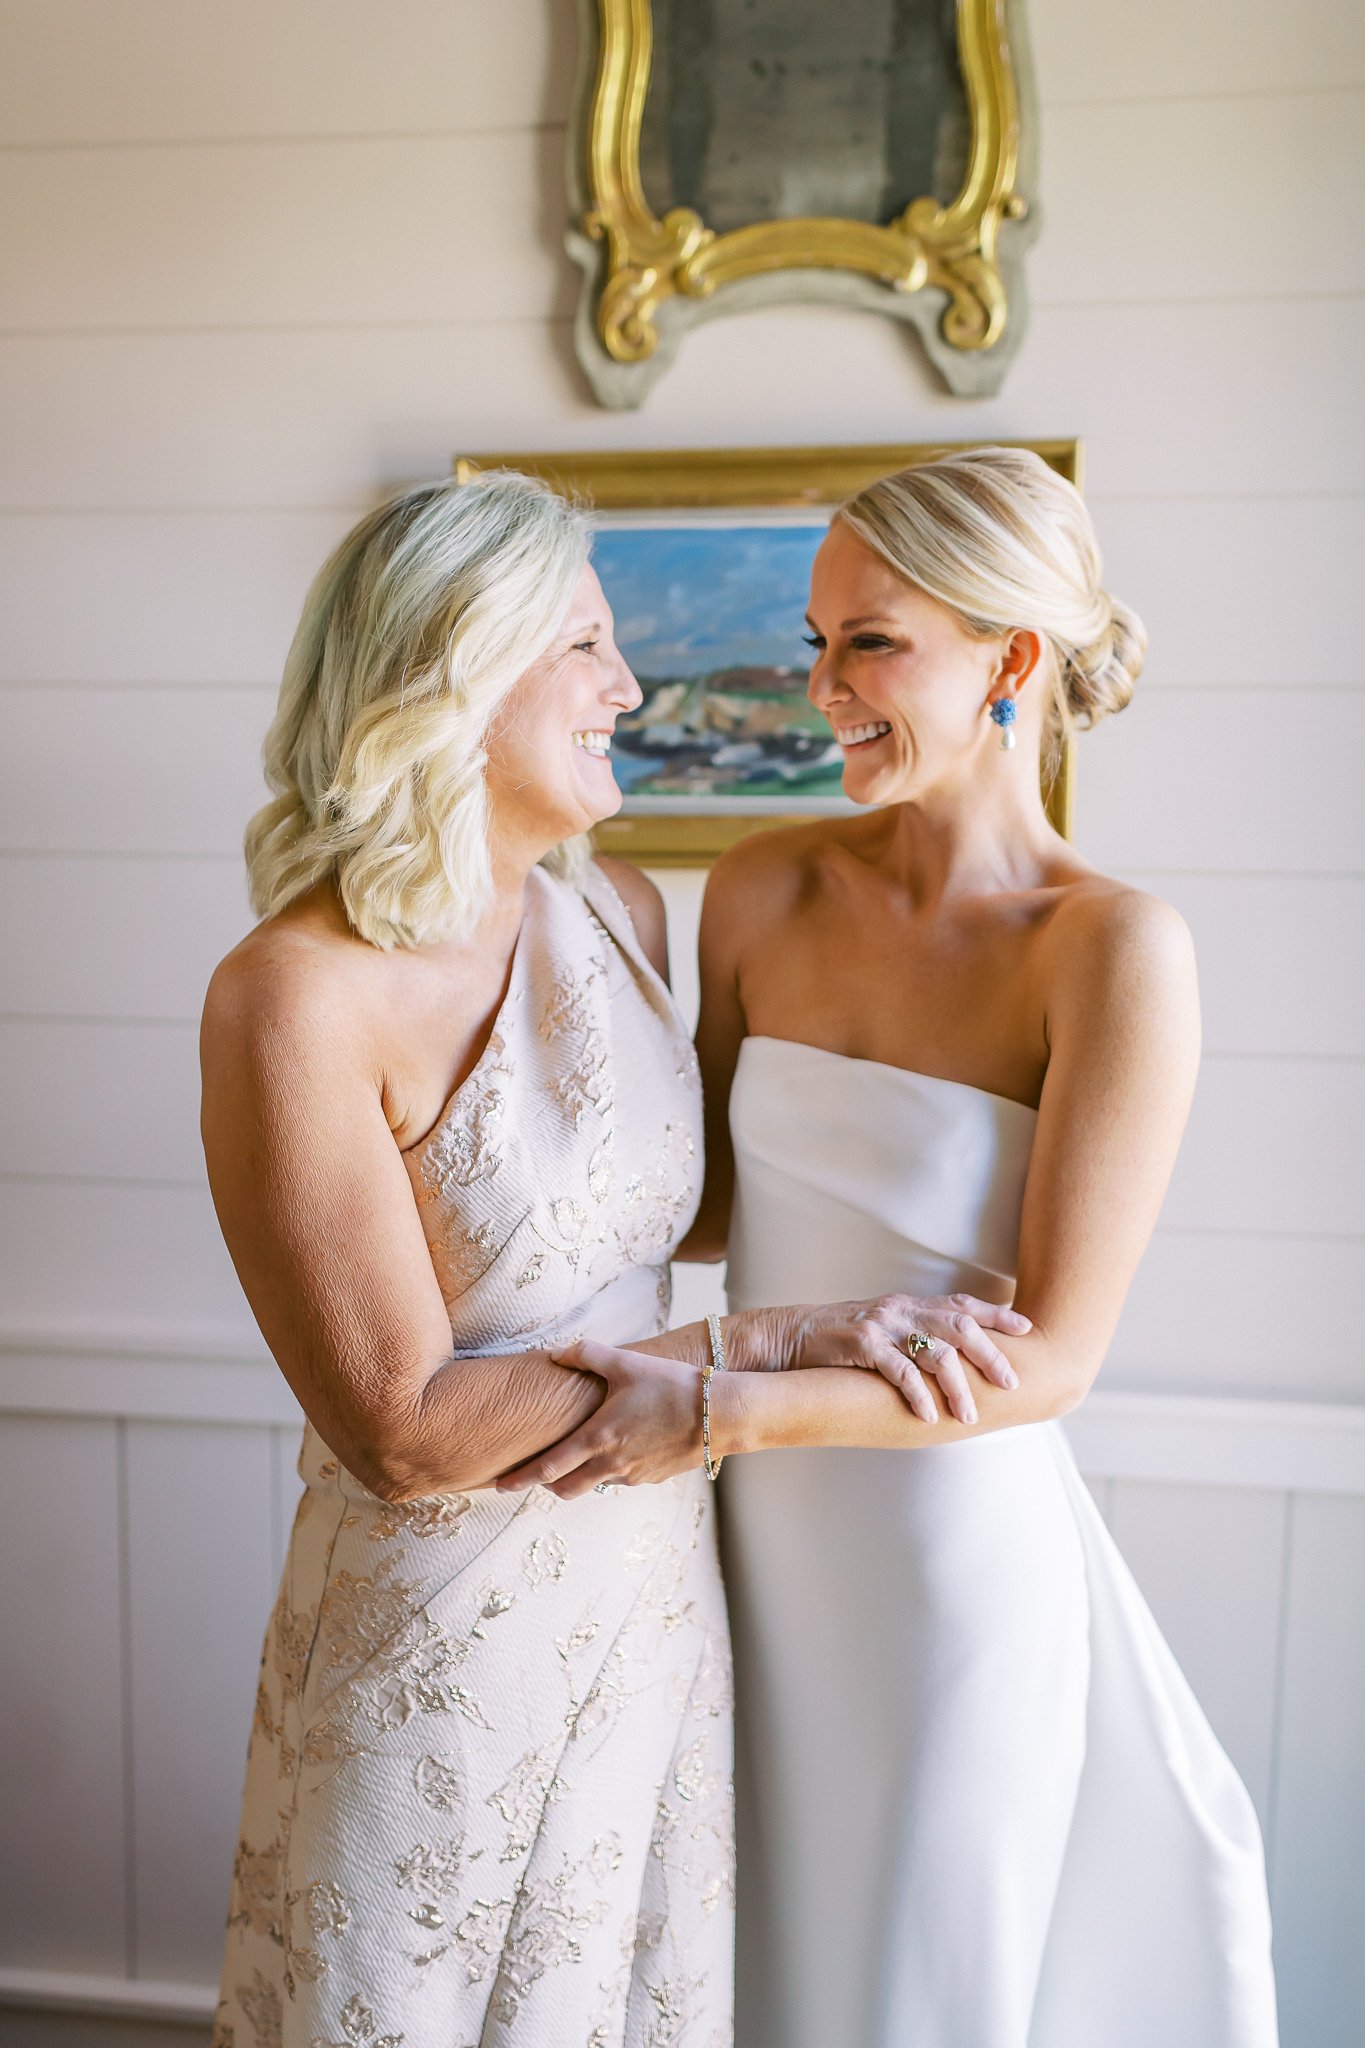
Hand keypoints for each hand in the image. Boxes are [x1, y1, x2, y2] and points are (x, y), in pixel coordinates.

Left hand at [494, 1341, 700, 1499]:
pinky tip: (621, 1448)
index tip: (500, 1485)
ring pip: (595, 1484)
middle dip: (546, 1485)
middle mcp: (610, 1464)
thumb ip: (586, 1354)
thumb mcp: (625, 1362)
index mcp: (597, 1438)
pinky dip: (612, 1469)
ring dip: (582, 1476)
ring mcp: (633, 1476)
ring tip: (581, 1455)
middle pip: (566, 1489)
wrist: (718, 1413)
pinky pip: (623, 1479)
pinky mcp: (653, 1478)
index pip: (547, 1468)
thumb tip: (555, 1353)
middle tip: (535, 1475)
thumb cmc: (671, 1385)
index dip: (520, 1479)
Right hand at [785, 1293, 1028, 1424]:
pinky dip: (917, 1394)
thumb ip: (915, 1335)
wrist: (790, 1337)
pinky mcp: (860, 1344)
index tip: (1027, 1330)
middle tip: (1011, 1383)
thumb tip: (955, 1357)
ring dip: (957, 1386)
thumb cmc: (840, 1340)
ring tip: (969, 1415)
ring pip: (934, 1351)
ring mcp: (882, 1325)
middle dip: (990, 1355)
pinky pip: (898, 1371)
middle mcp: (901, 1310)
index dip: (996, 1315)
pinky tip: (928, 1416)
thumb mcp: (884, 1329)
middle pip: (959, 1326)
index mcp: (910, 1305)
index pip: (962, 1305)